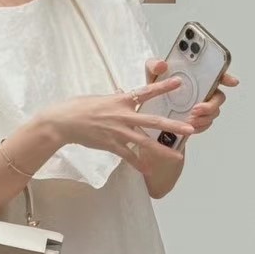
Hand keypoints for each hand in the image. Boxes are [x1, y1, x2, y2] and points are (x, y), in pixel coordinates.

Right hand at [43, 78, 197, 163]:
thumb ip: (116, 97)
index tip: (179, 82)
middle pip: (153, 121)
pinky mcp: (111, 145)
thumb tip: (123, 92)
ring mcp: (118, 131)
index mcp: (121, 100)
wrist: (64, 122)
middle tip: (190, 128)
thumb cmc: (79, 107)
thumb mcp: (101, 97)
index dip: (163, 86)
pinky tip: (149, 171)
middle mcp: (123, 115)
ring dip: (163, 150)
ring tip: (178, 156)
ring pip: (145, 142)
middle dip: (173, 125)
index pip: (146, 91)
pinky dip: (139, 164)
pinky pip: (129, 156)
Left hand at [144, 57, 238, 138]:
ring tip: (190, 120)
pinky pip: (205, 124)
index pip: (217, 73)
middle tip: (196, 108)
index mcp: (197, 76)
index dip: (227, 77)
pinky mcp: (198, 120)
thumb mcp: (152, 75)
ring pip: (213, 113)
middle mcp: (204, 90)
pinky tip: (189, 128)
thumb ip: (154, 66)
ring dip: (204, 118)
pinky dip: (199, 127)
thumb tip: (161, 65)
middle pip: (219, 97)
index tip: (232, 81)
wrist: (149, 112)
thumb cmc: (155, 88)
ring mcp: (202, 106)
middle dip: (210, 104)